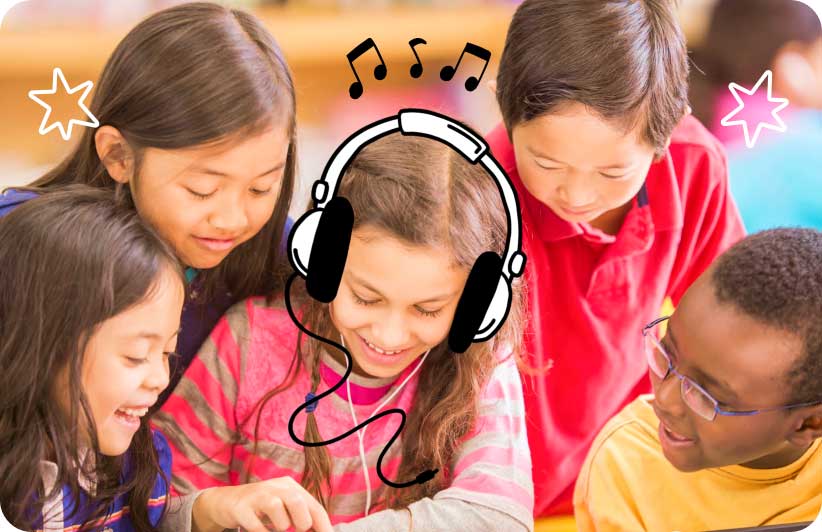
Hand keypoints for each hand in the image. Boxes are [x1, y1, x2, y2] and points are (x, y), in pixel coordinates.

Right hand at [192, 477, 333, 531]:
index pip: (314, 507)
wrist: (226, 502)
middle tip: (295, 528)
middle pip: (297, 501)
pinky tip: (260, 529)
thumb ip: (300, 516)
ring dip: (279, 526)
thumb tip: (320, 531)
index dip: (323, 527)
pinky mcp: (241, 507)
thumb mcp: (283, 507)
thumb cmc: (261, 508)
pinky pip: (256, 526)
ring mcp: (257, 495)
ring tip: (274, 526)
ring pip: (276, 509)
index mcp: (290, 486)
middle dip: (301, 522)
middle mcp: (275, 486)